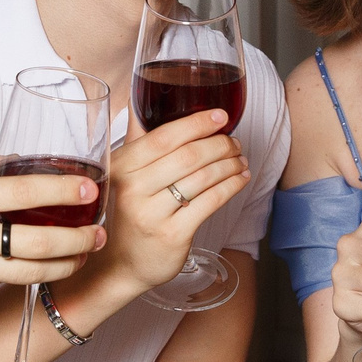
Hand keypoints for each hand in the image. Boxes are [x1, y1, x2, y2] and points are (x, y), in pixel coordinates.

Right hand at [0, 151, 104, 310]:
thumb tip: (8, 161)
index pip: (23, 191)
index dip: (63, 190)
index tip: (90, 190)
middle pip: (39, 240)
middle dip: (79, 239)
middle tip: (101, 234)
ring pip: (31, 271)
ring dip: (66, 265)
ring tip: (85, 255)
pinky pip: (5, 282)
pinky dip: (29, 273)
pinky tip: (46, 267)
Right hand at [83, 110, 246, 295]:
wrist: (120, 265)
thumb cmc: (127, 214)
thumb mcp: (123, 176)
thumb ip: (137, 140)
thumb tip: (142, 96)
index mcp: (121, 168)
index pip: (163, 137)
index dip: (196, 123)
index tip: (220, 116)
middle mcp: (133, 189)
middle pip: (188, 156)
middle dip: (220, 145)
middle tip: (235, 143)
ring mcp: (152, 214)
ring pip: (202, 178)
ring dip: (229, 165)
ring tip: (240, 160)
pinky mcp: (173, 235)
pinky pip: (210, 202)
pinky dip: (231, 187)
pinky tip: (240, 180)